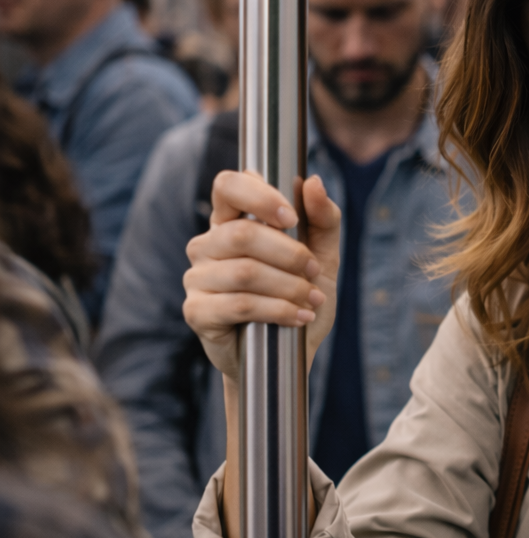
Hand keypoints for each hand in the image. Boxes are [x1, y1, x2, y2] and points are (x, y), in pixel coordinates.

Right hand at [183, 171, 340, 378]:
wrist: (289, 354)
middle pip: (242, 234)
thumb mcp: (323, 256)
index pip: (228, 186)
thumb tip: (313, 182)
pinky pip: (239, 304)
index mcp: (232, 222)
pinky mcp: (196, 311)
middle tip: (314, 272)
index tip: (291, 218)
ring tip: (312, 300)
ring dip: (289, 287)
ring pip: (244, 272)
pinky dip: (278, 310)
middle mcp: (207, 245)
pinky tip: (299, 318)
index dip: (259, 195)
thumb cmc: (300, 297)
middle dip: (290, 254)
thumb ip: (323, 219)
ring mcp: (197, 278)